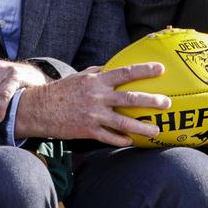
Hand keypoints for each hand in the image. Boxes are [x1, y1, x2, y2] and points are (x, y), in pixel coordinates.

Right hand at [15, 62, 170, 144]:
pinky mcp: (88, 130)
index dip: (144, 70)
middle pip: (129, 99)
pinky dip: (121, 139)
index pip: (125, 73)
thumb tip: (114, 66)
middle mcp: (97, 97)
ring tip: (156, 130)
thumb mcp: (80, 76)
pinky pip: (108, 137)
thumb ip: (98, 72)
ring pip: (123, 122)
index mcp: (97, 81)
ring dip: (141, 127)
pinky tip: (131, 141)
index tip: (161, 69)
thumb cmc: (62, 91)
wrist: (40, 109)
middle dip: (151, 101)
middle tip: (167, 103)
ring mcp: (93, 115)